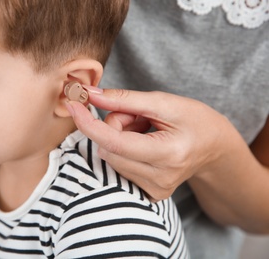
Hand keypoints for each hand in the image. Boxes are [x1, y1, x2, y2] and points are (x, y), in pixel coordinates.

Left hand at [66, 89, 236, 200]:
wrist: (214, 147)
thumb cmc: (195, 120)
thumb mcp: (164, 102)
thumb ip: (124, 100)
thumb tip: (89, 95)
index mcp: (169, 154)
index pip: (115, 143)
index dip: (89, 123)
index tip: (74, 103)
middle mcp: (160, 179)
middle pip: (109, 149)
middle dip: (113, 127)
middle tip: (137, 117)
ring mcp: (154, 191)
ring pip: (111, 158)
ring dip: (118, 139)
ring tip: (144, 131)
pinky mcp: (149, 195)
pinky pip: (118, 168)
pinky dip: (123, 152)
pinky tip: (143, 145)